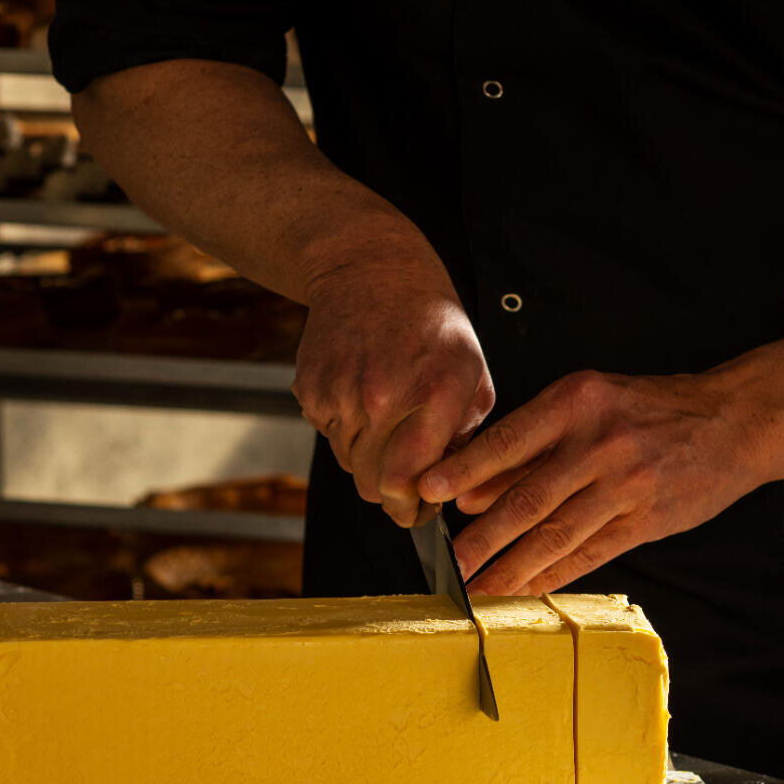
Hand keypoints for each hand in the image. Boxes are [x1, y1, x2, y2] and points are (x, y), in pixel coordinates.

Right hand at [292, 238, 494, 526]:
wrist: (370, 270)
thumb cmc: (432, 324)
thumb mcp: (472, 374)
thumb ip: (466, 436)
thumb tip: (446, 489)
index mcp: (436, 391)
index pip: (411, 480)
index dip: (413, 509)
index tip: (420, 513)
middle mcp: (385, 395)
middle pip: (374, 484)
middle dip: (392, 495)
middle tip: (406, 488)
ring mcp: (341, 391)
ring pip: (350, 464)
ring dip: (369, 460)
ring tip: (388, 425)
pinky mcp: (310, 388)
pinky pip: (329, 436)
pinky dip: (346, 432)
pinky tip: (364, 400)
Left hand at [418, 370, 763, 593]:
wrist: (732, 422)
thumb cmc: (653, 410)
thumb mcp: (590, 403)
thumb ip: (531, 443)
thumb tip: (471, 492)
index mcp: (578, 402)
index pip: (508, 440)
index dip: (465, 470)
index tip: (429, 493)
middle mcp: (600, 443)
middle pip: (528, 499)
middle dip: (482, 539)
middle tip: (450, 564)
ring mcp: (626, 485)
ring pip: (556, 535)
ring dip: (512, 568)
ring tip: (479, 588)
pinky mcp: (646, 520)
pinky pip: (590, 554)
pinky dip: (554, 575)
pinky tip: (526, 588)